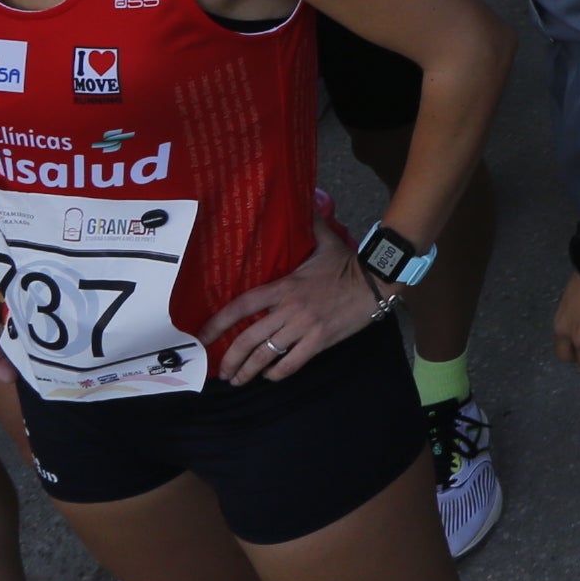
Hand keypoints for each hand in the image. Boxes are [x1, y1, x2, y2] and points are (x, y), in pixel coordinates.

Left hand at [202, 215, 385, 384]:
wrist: (376, 282)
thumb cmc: (348, 263)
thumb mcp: (327, 242)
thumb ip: (312, 226)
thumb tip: (307, 200)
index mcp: (284, 286)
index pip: (243, 305)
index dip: (219, 322)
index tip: (203, 336)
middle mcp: (289, 309)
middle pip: (249, 339)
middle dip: (231, 359)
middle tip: (221, 371)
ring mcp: (304, 327)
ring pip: (266, 355)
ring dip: (248, 372)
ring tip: (238, 380)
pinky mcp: (320, 341)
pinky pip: (291, 363)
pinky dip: (277, 373)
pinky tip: (270, 376)